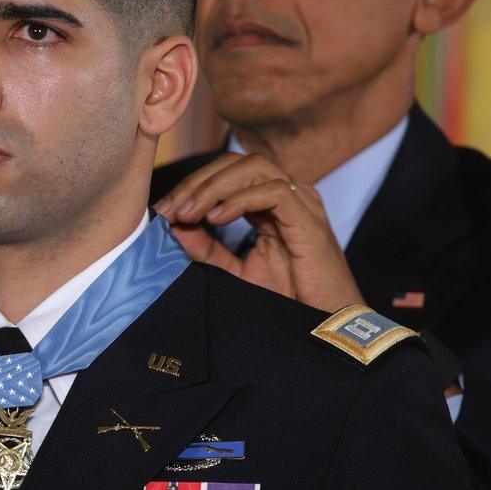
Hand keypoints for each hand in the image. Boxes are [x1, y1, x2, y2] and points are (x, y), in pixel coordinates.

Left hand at [155, 153, 364, 312]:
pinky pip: (273, 191)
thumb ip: (208, 249)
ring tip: (188, 213)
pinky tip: (215, 219)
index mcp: (271, 203)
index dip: (192, 185)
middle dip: (196, 182)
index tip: (164, 210)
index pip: (227, 172)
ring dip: (213, 186)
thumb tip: (175, 226)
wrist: (326, 327)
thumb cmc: (290, 301)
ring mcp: (301, 203)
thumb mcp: (237, 273)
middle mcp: (288, 195)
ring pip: (253, 166)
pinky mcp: (309, 219)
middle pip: (235, 162)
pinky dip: (239, 199)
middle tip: (169, 209)